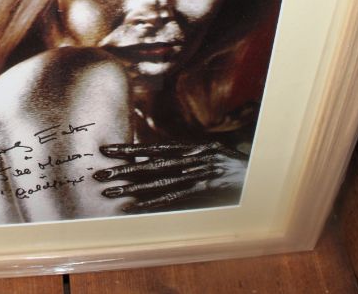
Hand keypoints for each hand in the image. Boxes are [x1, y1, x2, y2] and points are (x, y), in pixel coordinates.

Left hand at [92, 141, 247, 212]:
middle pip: (149, 165)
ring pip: (156, 183)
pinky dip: (152, 203)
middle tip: (98, 173)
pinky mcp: (201, 192)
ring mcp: (194, 176)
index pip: (152, 148)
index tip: (106, 149)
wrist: (259, 174)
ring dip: (131, 188)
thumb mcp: (210, 149)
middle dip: (122, 169)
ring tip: (110, 192)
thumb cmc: (232, 163)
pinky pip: (173, 199)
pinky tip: (134, 208)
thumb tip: (166, 154)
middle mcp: (188, 160)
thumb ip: (188, 152)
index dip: (129, 149)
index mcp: (188, 148)